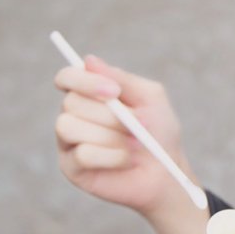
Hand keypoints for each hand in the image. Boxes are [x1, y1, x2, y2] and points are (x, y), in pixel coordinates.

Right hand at [54, 55, 193, 217]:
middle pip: (71, 102)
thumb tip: (89, 60)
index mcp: (89, 94)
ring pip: (70, 127)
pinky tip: (124, 160)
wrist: (167, 172)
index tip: (114, 91)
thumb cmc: (159, 133)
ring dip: (109, 136)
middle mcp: (74, 115)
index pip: (67, 77)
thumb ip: (123, 78)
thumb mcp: (150, 98)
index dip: (84, 80)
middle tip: (134, 126)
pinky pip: (82, 154)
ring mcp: (68, 142)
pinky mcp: (71, 167)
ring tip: (131, 145)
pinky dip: (110, 156)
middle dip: (109, 115)